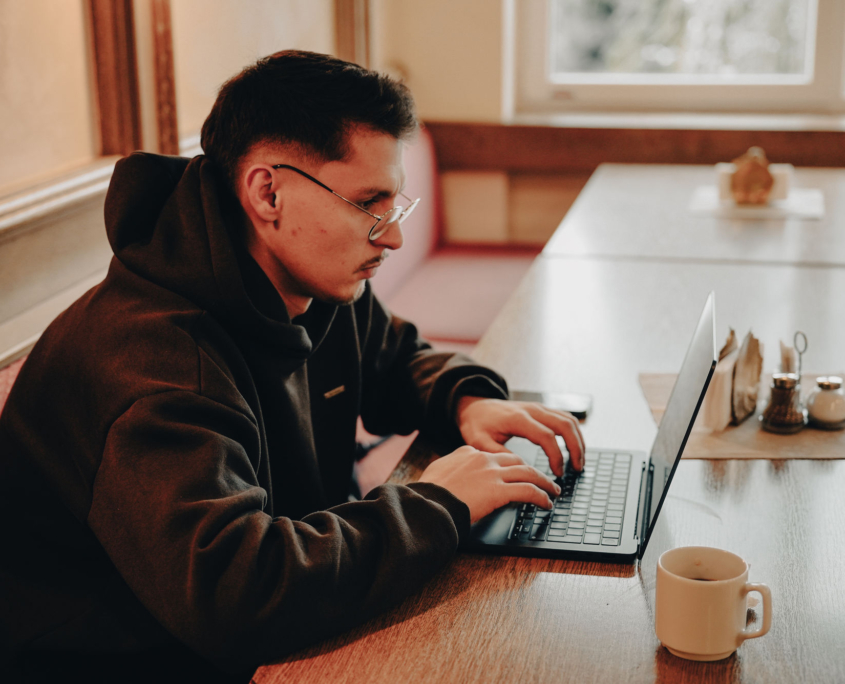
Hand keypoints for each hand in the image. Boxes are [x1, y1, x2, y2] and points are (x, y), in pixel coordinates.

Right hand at [418, 446, 560, 522]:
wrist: (427, 504)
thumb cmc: (428, 495)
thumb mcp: (438, 474)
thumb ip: (452, 471)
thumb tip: (456, 479)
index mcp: (467, 453)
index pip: (496, 456)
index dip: (510, 466)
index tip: (516, 474)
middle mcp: (483, 459)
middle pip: (517, 461)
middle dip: (532, 471)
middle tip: (542, 479)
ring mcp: (492, 473)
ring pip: (528, 473)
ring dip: (544, 483)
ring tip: (553, 491)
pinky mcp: (499, 490)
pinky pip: (529, 491)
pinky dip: (542, 497)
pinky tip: (546, 504)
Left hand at [456, 397, 584, 476]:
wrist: (475, 406)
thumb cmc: (477, 424)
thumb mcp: (479, 442)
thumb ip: (498, 454)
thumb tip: (520, 468)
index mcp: (517, 419)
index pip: (546, 436)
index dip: (556, 456)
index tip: (558, 473)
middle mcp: (532, 410)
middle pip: (564, 425)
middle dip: (575, 448)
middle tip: (578, 468)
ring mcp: (538, 407)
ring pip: (569, 419)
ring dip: (578, 440)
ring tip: (580, 461)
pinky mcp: (541, 409)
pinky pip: (565, 417)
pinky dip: (574, 432)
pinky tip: (575, 447)